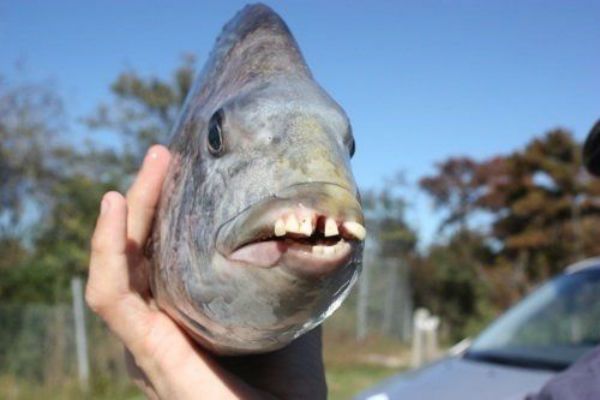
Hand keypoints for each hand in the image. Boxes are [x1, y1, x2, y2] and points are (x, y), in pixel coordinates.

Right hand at [86, 145, 326, 398]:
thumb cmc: (288, 384)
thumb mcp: (289, 313)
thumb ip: (290, 275)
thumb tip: (311, 227)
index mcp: (186, 313)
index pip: (162, 252)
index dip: (166, 208)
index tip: (186, 165)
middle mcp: (161, 323)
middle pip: (140, 250)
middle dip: (148, 197)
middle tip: (164, 153)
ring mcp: (148, 338)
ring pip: (122, 263)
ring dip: (129, 210)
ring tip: (152, 164)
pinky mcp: (147, 353)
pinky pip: (113, 296)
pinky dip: (107, 250)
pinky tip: (113, 208)